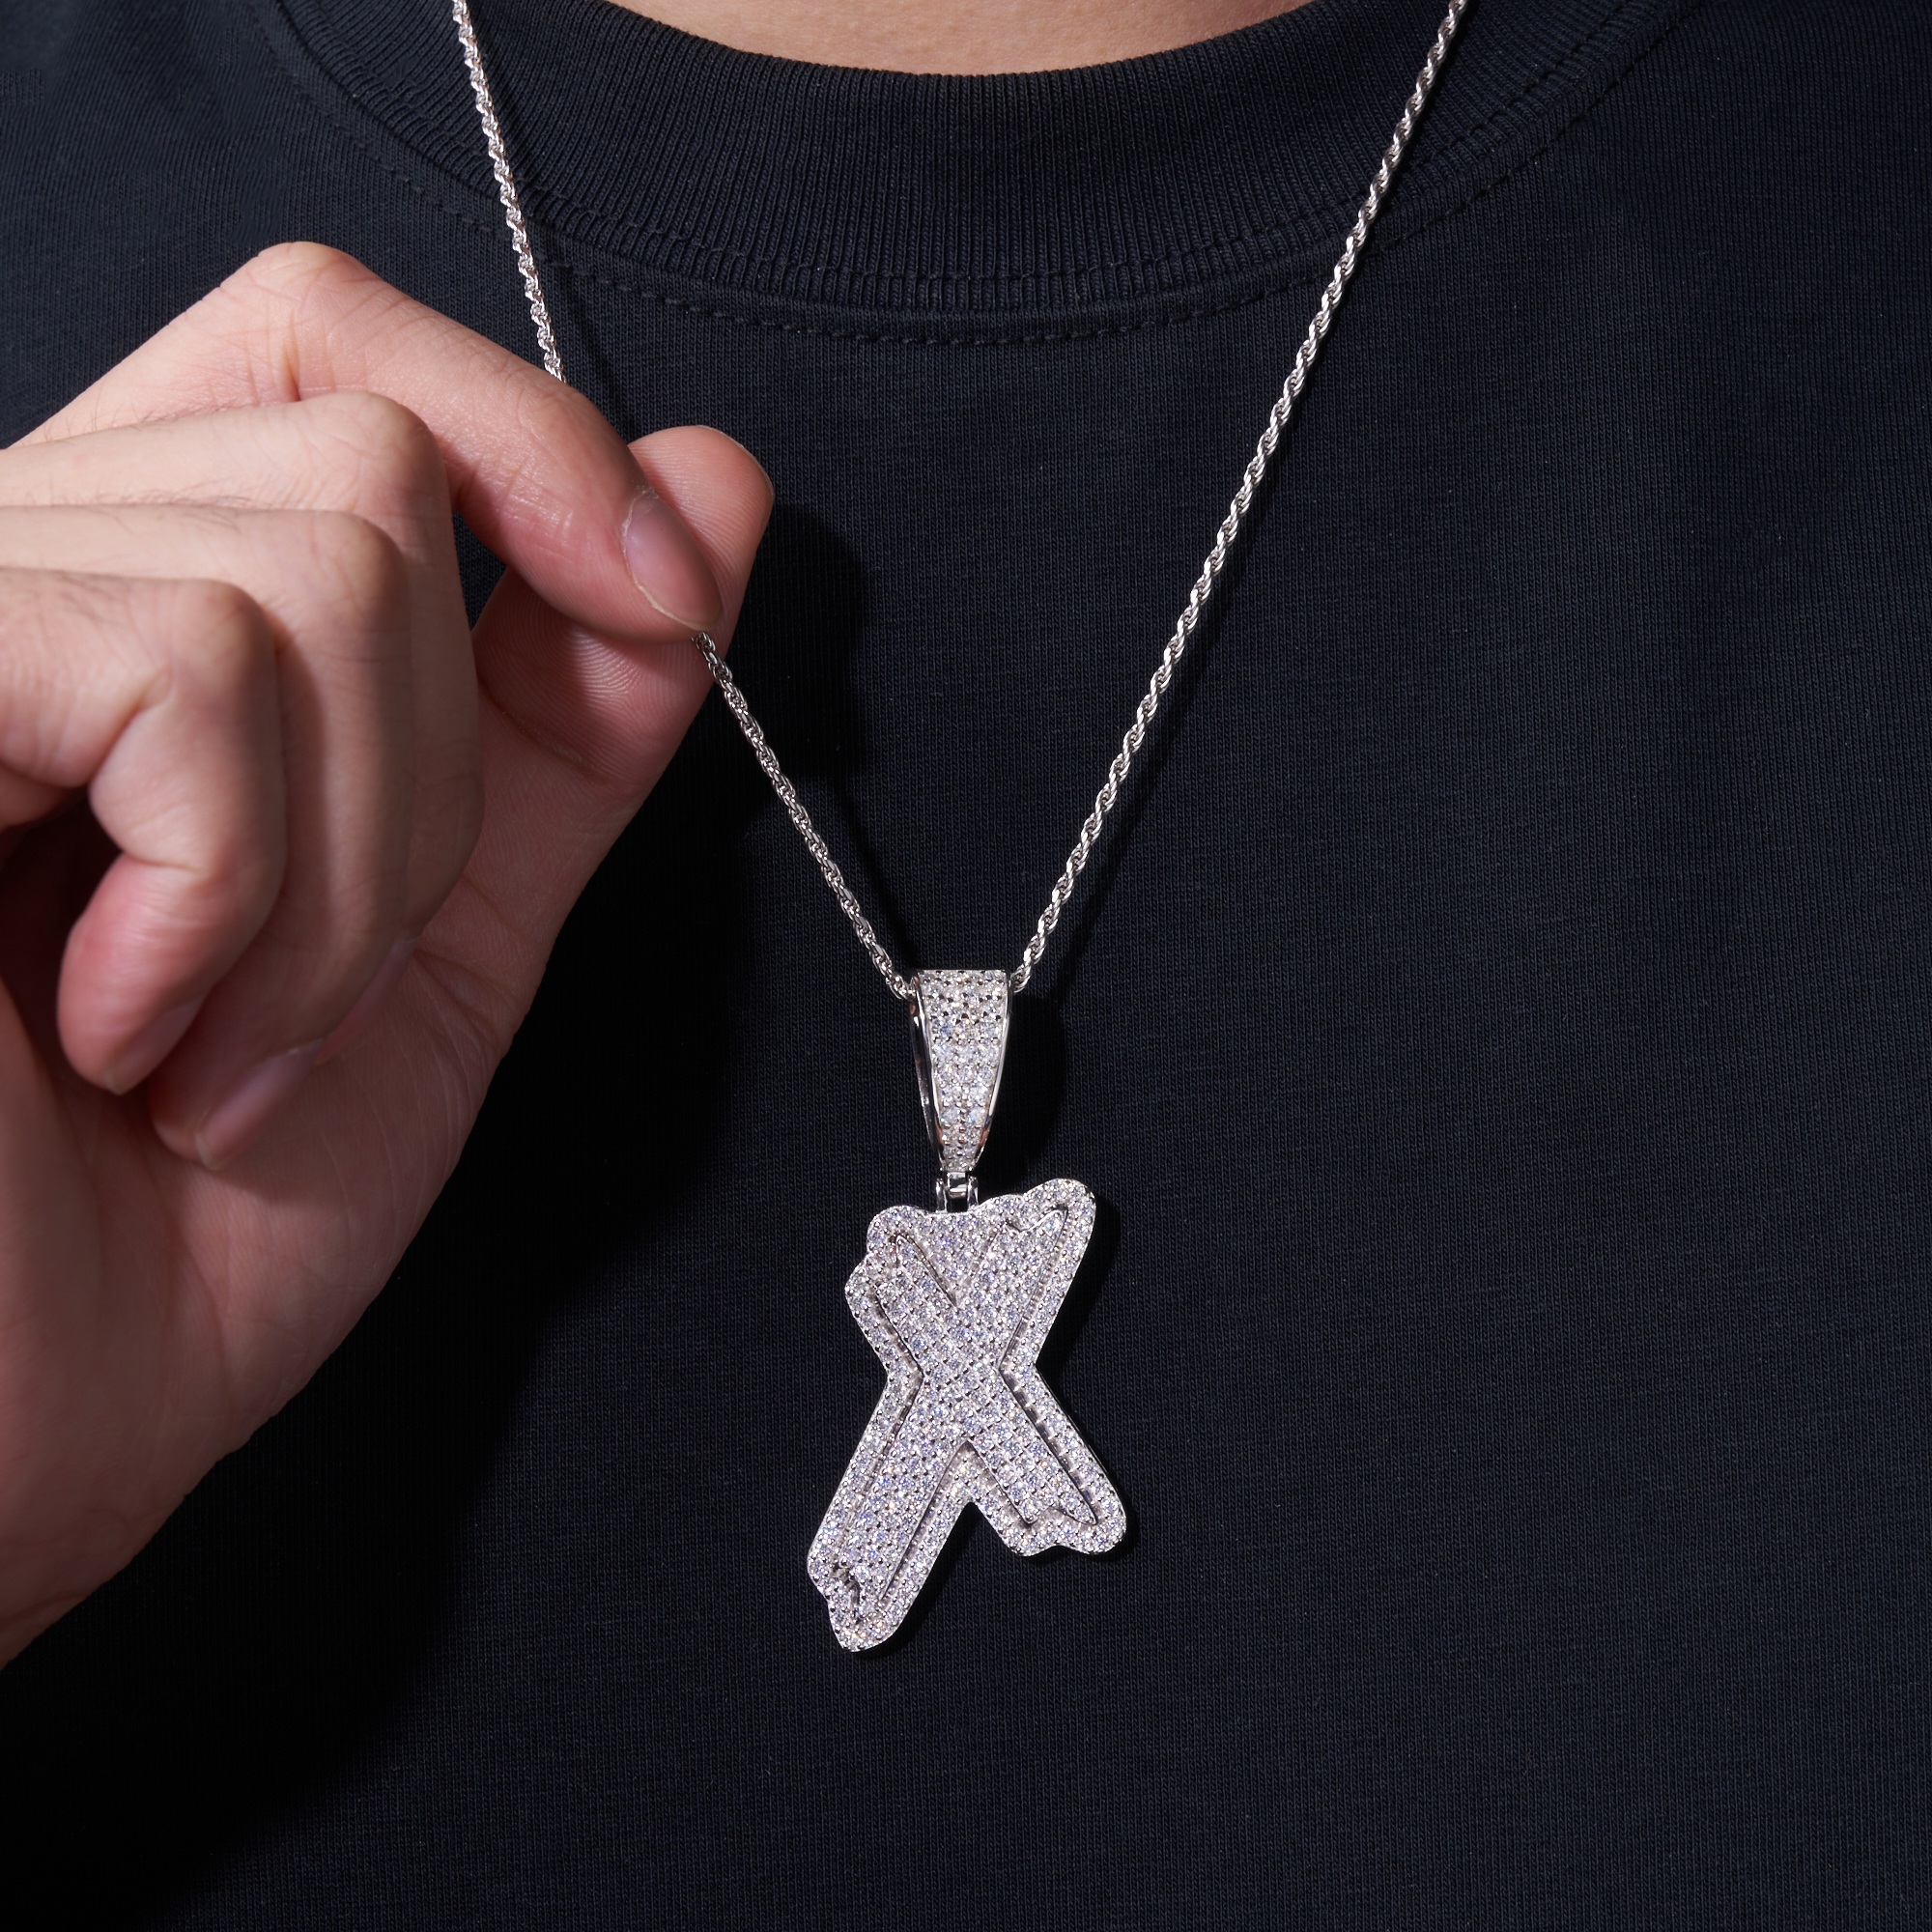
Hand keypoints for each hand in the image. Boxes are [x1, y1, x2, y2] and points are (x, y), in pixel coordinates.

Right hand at [0, 243, 772, 1663]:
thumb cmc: (161, 1242)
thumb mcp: (427, 944)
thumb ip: (562, 716)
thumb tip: (708, 485)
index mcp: (118, 610)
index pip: (328, 339)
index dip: (530, 432)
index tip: (664, 598)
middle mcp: (2, 568)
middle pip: (365, 450)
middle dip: (439, 769)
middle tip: (320, 985)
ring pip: (317, 563)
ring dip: (341, 876)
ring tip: (214, 1048)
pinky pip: (183, 666)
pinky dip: (236, 892)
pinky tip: (124, 1029)